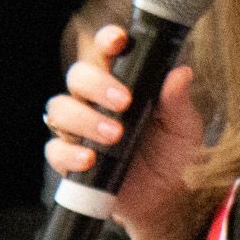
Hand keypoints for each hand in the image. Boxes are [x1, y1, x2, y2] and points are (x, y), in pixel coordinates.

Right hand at [46, 22, 204, 239]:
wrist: (168, 199)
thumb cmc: (175, 154)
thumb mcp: (184, 127)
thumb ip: (178, 101)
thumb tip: (180, 73)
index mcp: (124, 84)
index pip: (107, 54)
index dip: (107, 41)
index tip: (118, 40)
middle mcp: (96, 102)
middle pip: (78, 77)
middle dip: (97, 84)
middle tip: (124, 101)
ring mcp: (80, 130)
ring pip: (60, 109)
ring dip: (84, 118)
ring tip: (114, 135)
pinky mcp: (71, 160)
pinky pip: (55, 149)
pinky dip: (69, 153)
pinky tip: (90, 159)